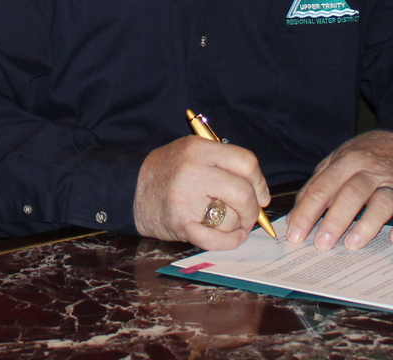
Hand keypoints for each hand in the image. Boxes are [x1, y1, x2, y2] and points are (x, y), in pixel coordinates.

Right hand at [133, 135, 269, 250]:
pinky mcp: (180, 224)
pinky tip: (233, 238)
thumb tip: (260, 191)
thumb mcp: (192, 151)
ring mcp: (186, 200)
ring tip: (232, 223)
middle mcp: (193, 172)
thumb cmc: (168, 170)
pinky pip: (216, 240)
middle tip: (251, 215)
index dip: (260, 181)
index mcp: (199, 149)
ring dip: (238, 226)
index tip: (261, 194)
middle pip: (243, 193)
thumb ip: (224, 163)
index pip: (246, 162)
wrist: (130, 188)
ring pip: (232, 219)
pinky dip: (230, 242)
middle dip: (253, 209)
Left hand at [286, 130, 392, 248]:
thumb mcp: (337, 161)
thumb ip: (317, 185)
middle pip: (351, 194)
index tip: (295, 235)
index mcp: (346, 162)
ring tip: (352, 244)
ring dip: (367, 224)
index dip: (306, 212)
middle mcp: (371, 171)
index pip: (322, 188)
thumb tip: (295, 216)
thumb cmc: (365, 156)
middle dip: (335, 220)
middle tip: (322, 244)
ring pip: (382, 202)